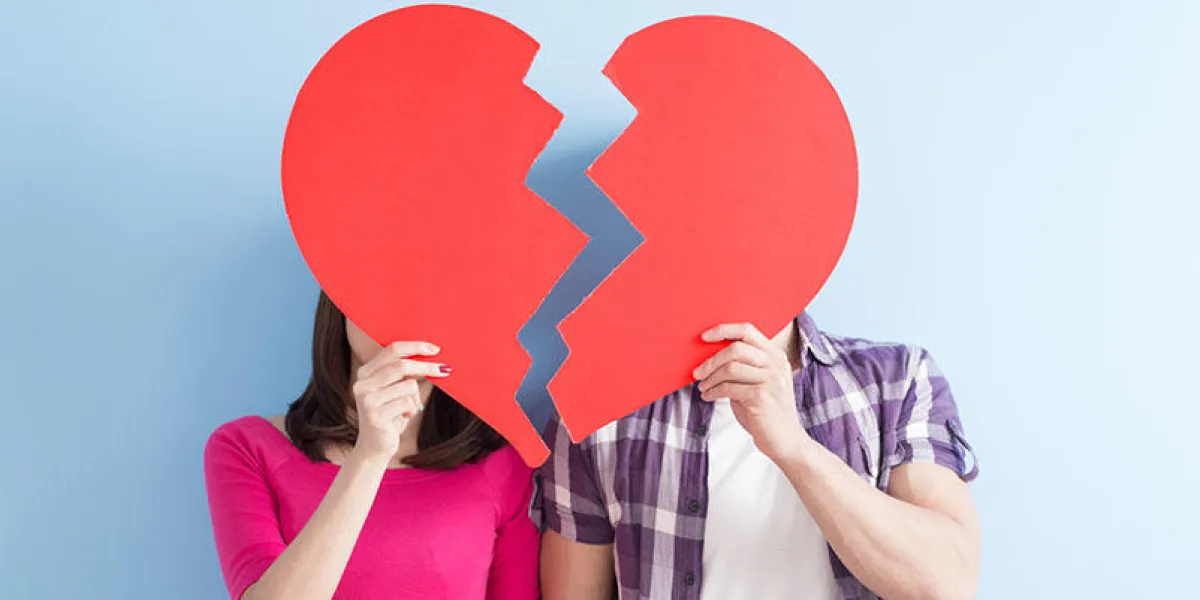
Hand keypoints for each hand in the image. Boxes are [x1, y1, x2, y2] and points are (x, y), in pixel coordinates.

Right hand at [350, 341, 448, 462]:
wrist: (375, 448)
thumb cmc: (391, 416)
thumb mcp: (396, 391)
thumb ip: (406, 374)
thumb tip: (431, 355)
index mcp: (365, 373)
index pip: (392, 350)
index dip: (415, 346)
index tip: (434, 349)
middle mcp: (362, 383)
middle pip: (402, 365)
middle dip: (426, 367)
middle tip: (445, 370)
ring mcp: (367, 400)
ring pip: (409, 386)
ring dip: (415, 398)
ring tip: (407, 409)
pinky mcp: (375, 415)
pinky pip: (408, 403)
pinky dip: (412, 410)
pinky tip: (402, 419)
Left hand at [693, 323, 807, 461]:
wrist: (785, 440)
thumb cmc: (766, 410)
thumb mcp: (758, 381)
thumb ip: (743, 366)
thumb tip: (711, 356)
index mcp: (775, 355)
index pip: (747, 330)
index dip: (723, 330)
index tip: (704, 337)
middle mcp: (776, 364)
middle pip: (736, 348)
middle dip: (711, 360)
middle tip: (697, 372)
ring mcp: (771, 379)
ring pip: (730, 368)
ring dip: (710, 378)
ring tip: (703, 387)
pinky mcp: (762, 396)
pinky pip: (729, 388)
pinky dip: (713, 391)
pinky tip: (708, 396)